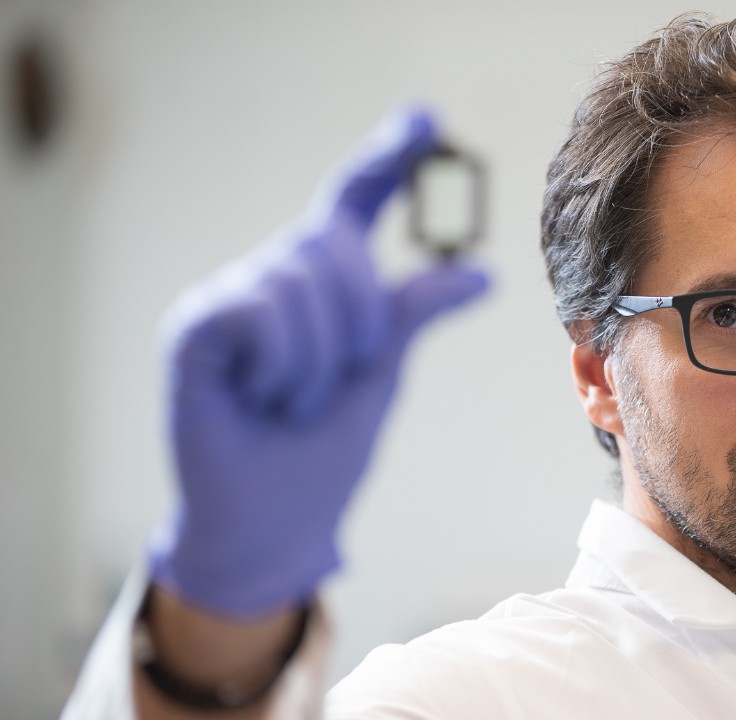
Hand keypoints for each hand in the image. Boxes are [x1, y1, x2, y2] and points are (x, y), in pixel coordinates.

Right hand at [147, 108, 487, 617]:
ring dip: (319, 362)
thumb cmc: (324, 448)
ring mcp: (229, 298)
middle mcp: (271, 277)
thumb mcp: (381, 370)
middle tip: (331, 386)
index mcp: (320, 284)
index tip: (427, 118)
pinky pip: (259, 312)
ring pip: (304, 284)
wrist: (279, 524)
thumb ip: (411, 310)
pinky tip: (259, 397)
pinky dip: (281, 365)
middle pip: (339, 248)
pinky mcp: (195, 329)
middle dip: (359, 326)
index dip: (387, 158)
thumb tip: (480, 273)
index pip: (352, 202)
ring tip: (292, 402)